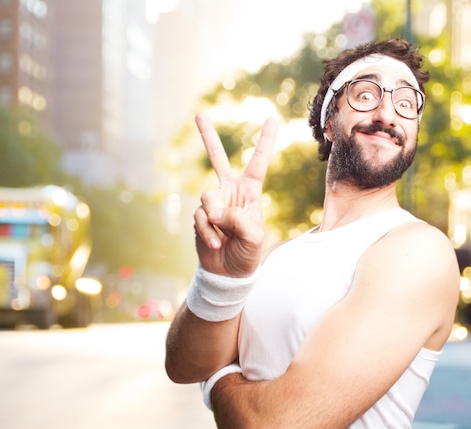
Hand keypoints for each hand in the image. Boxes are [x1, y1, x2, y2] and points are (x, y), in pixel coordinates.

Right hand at [193, 113, 277, 276]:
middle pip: (217, 159)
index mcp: (251, 192)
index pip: (258, 162)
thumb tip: (214, 210)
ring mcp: (213, 202)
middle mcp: (230, 192)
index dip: (265, 141)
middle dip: (207, 137)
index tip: (271, 118)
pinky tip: (215, 243)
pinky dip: (207, 231)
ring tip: (223, 236)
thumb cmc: (247, 255)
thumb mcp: (254, 237)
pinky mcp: (200, 215)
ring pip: (208, 196)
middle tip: (199, 114)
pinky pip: (200, 216)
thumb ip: (238, 220)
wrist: (227, 273)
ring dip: (215, 218)